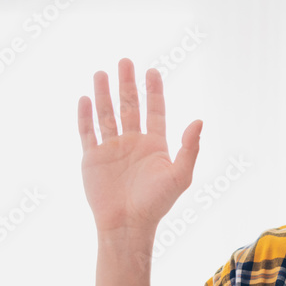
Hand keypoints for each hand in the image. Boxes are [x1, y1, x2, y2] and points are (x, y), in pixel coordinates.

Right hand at [77, 58, 202, 235]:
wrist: (128, 224)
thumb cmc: (157, 203)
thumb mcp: (180, 175)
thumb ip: (190, 148)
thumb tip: (199, 121)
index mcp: (155, 145)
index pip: (154, 111)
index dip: (153, 91)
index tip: (152, 70)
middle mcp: (133, 143)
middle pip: (130, 106)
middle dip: (127, 84)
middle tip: (125, 61)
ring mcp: (112, 149)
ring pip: (107, 114)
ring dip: (104, 94)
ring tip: (101, 72)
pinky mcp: (93, 158)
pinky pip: (88, 132)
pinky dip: (85, 116)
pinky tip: (85, 98)